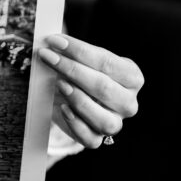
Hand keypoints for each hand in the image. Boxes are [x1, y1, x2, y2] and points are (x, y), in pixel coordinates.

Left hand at [38, 34, 142, 148]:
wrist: (71, 96)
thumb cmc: (80, 74)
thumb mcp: (82, 59)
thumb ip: (72, 52)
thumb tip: (54, 42)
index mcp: (131, 76)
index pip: (106, 62)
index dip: (79, 51)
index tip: (55, 41)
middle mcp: (128, 101)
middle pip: (103, 88)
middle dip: (72, 70)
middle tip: (49, 57)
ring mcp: (116, 122)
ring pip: (103, 119)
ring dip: (78, 100)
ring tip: (59, 84)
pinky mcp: (98, 138)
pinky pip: (90, 139)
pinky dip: (76, 124)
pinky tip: (64, 108)